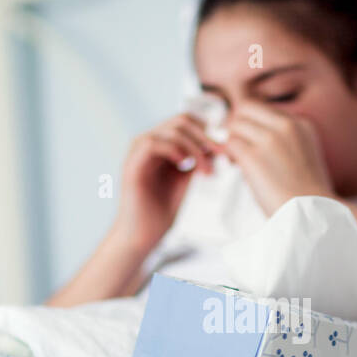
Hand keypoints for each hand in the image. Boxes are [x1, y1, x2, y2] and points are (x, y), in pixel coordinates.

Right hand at [114, 112, 217, 252]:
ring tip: (206, 168)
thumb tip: (216, 145)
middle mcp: (147, 143)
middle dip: (206, 136)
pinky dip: (175, 150)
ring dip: (195, 148)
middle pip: (181, 121)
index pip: (186, 121)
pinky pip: (154, 143)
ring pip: (171, 130)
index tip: (224, 148)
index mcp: (160, 144)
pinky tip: (186, 165)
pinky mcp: (132, 163)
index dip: (208, 130)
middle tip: (221, 154)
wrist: (143, 235)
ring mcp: (138, 151)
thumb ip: (196, 160)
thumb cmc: (161, 211)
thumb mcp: (186, 179)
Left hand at [222, 103, 334, 215]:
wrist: (311, 215)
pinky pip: (230, 143)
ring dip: (231, 140)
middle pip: (245, 108)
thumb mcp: (304, 155)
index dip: (251, 122)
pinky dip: (228, 153)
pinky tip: (235, 166)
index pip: (264, 108)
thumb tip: (253, 135)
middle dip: (236, 124)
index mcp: (301, 124)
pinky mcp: (254, 157)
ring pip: (235, 124)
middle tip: (237, 145)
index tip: (249, 139)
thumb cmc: (306, 195)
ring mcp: (270, 140)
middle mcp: (286, 126)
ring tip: (237, 159)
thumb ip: (284, 140)